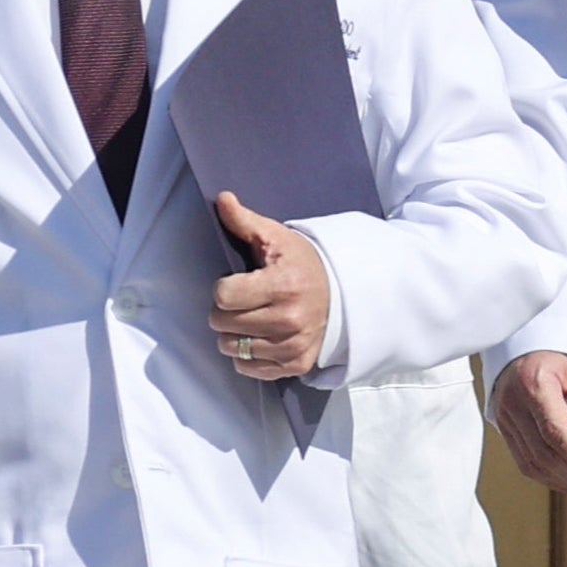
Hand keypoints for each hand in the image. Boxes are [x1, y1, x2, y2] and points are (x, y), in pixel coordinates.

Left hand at [207, 191, 330, 379]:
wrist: (344, 292)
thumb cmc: (304, 263)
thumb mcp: (277, 237)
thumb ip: (245, 220)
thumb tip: (222, 198)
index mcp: (281, 285)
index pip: (223, 296)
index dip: (223, 287)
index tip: (236, 282)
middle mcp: (288, 320)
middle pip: (222, 324)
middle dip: (225, 310)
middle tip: (242, 300)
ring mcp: (292, 346)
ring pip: (231, 348)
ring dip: (233, 334)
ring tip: (249, 318)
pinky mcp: (296, 365)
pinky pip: (249, 368)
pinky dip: (247, 355)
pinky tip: (258, 336)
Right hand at [491, 350, 566, 500]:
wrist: (525, 342)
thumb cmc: (559, 351)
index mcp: (533, 384)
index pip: (555, 431)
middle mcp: (512, 404)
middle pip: (544, 453)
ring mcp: (505, 418)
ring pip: (533, 464)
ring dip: (566, 483)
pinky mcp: (505, 429)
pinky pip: (526, 462)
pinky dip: (551, 477)